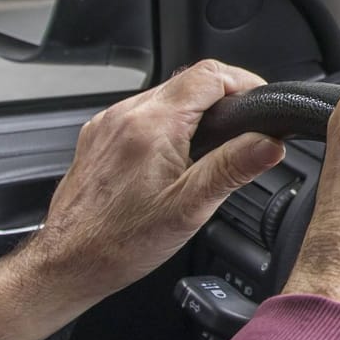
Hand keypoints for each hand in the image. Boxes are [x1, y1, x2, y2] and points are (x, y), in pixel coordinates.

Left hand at [0, 60, 285, 339]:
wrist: (68, 263)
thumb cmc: (120, 242)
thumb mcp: (190, 207)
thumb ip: (233, 168)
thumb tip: (271, 143)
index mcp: (152, 126)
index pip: (209, 75)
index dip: (244, 82)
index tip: (261, 102)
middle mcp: (125, 116)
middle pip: (188, 81)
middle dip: (224, 97)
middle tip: (247, 126)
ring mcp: (108, 125)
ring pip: (165, 96)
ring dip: (196, 110)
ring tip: (215, 143)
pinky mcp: (98, 137)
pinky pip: (142, 114)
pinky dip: (168, 123)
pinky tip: (176, 155)